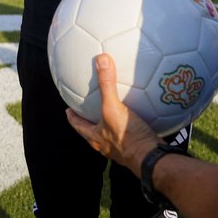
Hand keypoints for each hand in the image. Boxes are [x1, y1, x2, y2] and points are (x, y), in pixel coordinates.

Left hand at [66, 53, 161, 170]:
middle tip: (89, 109)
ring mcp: (120, 149)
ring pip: (110, 135)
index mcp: (95, 137)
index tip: (68, 110)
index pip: (78, 125)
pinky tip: (138, 117)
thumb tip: (101, 60)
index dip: (72, 117)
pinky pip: (129, 135)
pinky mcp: (135, 148)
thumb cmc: (127, 135)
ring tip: (114, 111)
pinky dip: (129, 126)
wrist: (150, 157)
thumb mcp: (113, 107)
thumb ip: (107, 84)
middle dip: (90, 121)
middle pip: (92, 131)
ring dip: (110, 124)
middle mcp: (105, 145)